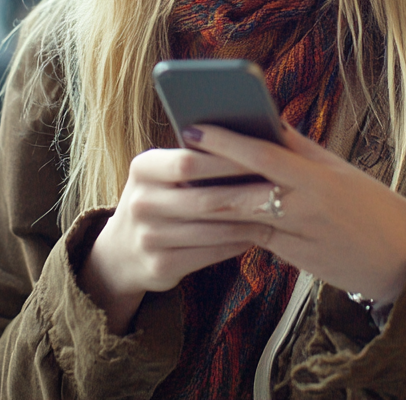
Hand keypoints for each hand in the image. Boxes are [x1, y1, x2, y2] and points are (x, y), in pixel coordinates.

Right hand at [80, 145, 273, 333]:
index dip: (226, 159)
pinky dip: (237, 244)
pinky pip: (210, 254)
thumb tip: (248, 139)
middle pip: (204, 197)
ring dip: (249, 222)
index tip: (263, 154)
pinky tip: (257, 234)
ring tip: (278, 213)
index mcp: (142, 168)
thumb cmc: (159, 199)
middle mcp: (140, 202)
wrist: (121, 252)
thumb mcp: (161, 174)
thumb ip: (193, 157)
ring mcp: (148, 237)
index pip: (187, 160)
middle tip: (283, 188)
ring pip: (212, 229)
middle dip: (247, 193)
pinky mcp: (160, 266)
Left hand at [182, 123, 405, 305]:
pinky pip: (254, 239)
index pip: (264, 154)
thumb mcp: (338, 170)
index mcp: (318, 177)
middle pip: (244, 190)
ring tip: (182, 188)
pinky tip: (206, 215)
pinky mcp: (294, 258)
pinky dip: (230, 226)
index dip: (226, 141)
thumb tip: (265, 120)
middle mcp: (306, 207)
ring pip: (243, 218)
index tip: (195, 128)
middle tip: (175, 162)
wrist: (401, 257)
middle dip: (206, 177)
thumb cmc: (368, 204)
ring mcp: (299, 236)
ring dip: (210, 204)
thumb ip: (300, 148)